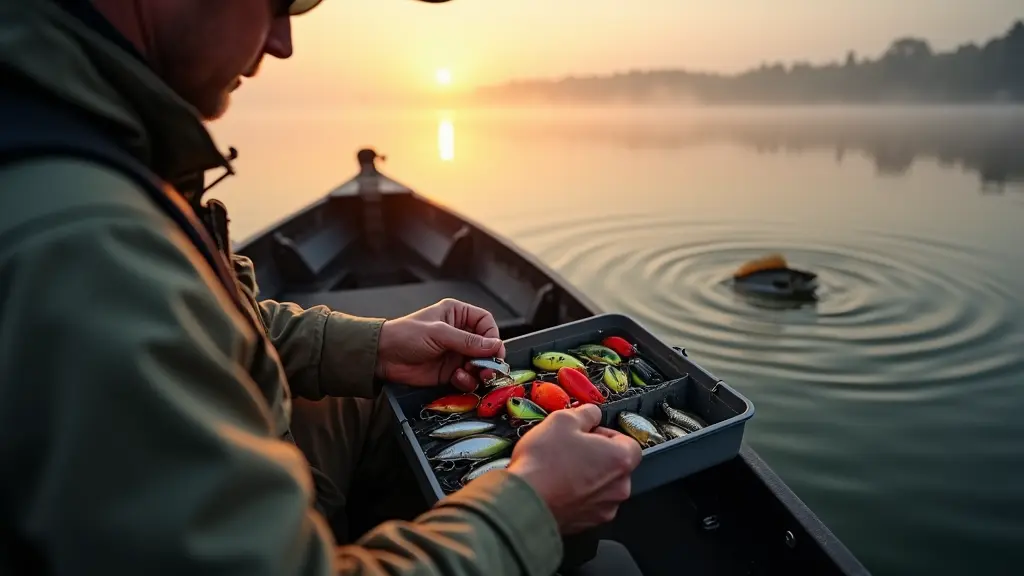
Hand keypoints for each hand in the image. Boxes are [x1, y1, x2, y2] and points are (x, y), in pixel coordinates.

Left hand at [374, 298, 506, 390]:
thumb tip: (496, 346)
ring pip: (479, 364)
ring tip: (474, 375)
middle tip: (490, 370)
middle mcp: (459, 333)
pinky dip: (467, 381)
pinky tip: (457, 379)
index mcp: (457, 315)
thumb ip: (468, 341)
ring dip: (479, 372)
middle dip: (489, 359)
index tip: (495, 351)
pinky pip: (467, 378)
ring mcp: (455, 354)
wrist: (382, 357)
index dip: (493, 336)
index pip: (485, 322)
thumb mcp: (439, 333)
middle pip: (486, 346)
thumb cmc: (406, 335)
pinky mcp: (449, 372)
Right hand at [507, 404, 641, 533]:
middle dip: (596, 455)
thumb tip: (591, 413)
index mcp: (619, 459)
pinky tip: (556, 485)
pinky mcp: (586, 524)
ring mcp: (603, 509)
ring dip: (586, 476)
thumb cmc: (543, 463)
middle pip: (615, 466)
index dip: (607, 433)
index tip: (589, 432)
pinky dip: (576, 494)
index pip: (629, 442)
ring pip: (601, 486)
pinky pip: (587, 503)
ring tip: (560, 467)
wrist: (523, 502)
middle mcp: (618, 488)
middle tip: (571, 448)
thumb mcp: (563, 420)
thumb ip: (586, 413)